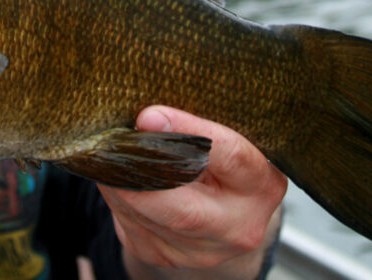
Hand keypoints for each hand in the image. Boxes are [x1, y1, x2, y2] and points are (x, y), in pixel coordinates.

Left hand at [98, 107, 285, 279]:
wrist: (228, 210)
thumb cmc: (224, 159)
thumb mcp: (228, 137)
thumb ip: (199, 125)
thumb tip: (148, 114)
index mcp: (262, 185)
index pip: (229, 156)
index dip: (187, 132)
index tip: (148, 116)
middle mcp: (238, 225)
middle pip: (183, 209)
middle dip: (141, 175)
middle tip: (113, 143)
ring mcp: (204, 251)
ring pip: (149, 217)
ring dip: (121, 183)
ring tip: (109, 153)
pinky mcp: (168, 257)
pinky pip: (132, 226)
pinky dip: (117, 197)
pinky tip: (116, 177)